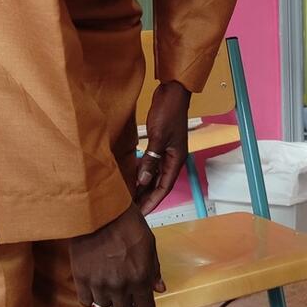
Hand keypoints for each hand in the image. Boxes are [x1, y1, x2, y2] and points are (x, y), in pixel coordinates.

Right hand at [68, 201, 164, 306]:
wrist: (99, 213)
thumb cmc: (129, 225)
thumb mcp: (149, 245)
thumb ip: (154, 270)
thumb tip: (159, 289)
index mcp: (141, 279)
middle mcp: (120, 287)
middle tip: (126, 305)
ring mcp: (99, 286)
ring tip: (110, 301)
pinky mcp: (81, 280)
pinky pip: (86, 302)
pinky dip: (92, 300)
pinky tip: (95, 292)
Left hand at [136, 80, 190, 214]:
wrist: (173, 92)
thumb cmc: (168, 112)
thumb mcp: (158, 137)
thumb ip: (151, 160)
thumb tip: (143, 181)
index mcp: (176, 160)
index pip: (164, 187)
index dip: (152, 202)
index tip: (141, 214)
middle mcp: (173, 159)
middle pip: (160, 184)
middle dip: (147, 197)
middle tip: (132, 210)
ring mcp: (167, 152)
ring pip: (155, 175)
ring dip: (144, 186)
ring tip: (130, 197)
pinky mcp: (160, 144)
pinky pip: (152, 164)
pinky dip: (143, 172)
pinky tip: (132, 177)